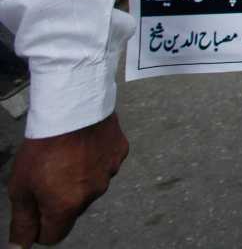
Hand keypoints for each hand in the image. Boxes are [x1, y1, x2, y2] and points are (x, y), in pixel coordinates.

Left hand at [7, 113, 127, 246]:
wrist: (72, 107)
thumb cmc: (44, 144)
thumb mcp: (20, 186)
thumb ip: (22, 221)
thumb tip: (20, 247)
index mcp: (66, 206)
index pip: (53, 235)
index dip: (40, 226)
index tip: (34, 207)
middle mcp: (93, 194)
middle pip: (73, 210)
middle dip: (60, 199)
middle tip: (48, 174)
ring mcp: (110, 173)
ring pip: (91, 186)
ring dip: (79, 178)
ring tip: (67, 155)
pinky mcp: (120, 153)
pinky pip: (106, 164)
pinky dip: (96, 159)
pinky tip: (84, 145)